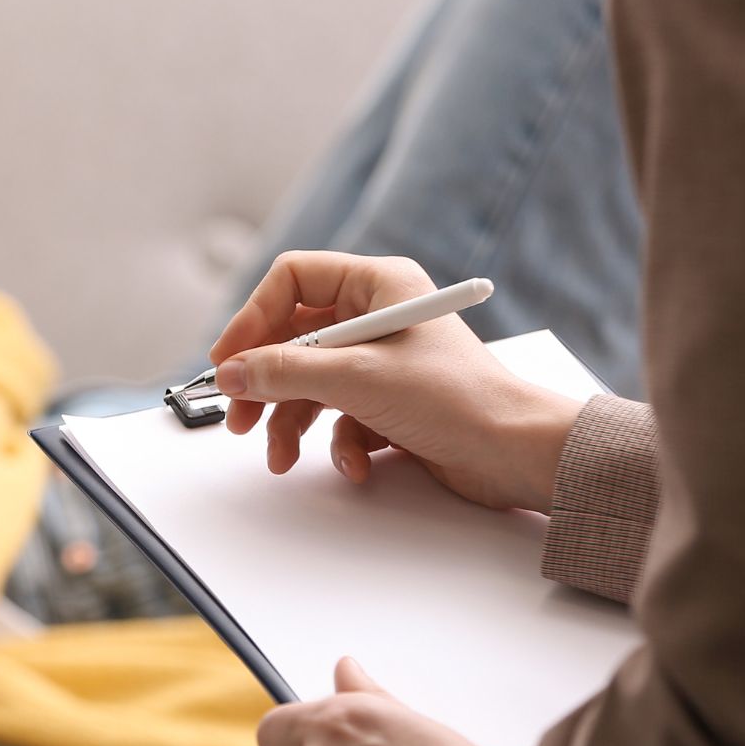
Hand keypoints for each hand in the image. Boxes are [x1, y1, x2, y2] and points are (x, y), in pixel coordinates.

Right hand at [207, 252, 584, 514]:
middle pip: (293, 337)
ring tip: (280, 455)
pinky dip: (337, 443)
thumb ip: (285, 372)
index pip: (291, 282)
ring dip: (291, 421)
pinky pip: (339, 416)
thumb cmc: (458, 398)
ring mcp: (382, 361)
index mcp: (378, 284)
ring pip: (310, 383)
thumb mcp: (357, 378)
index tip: (228, 361)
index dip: (252, 319)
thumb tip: (230, 371)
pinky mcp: (389, 402)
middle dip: (265, 382)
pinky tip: (356, 463)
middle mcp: (377, 316)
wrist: (516, 453)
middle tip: (239, 416)